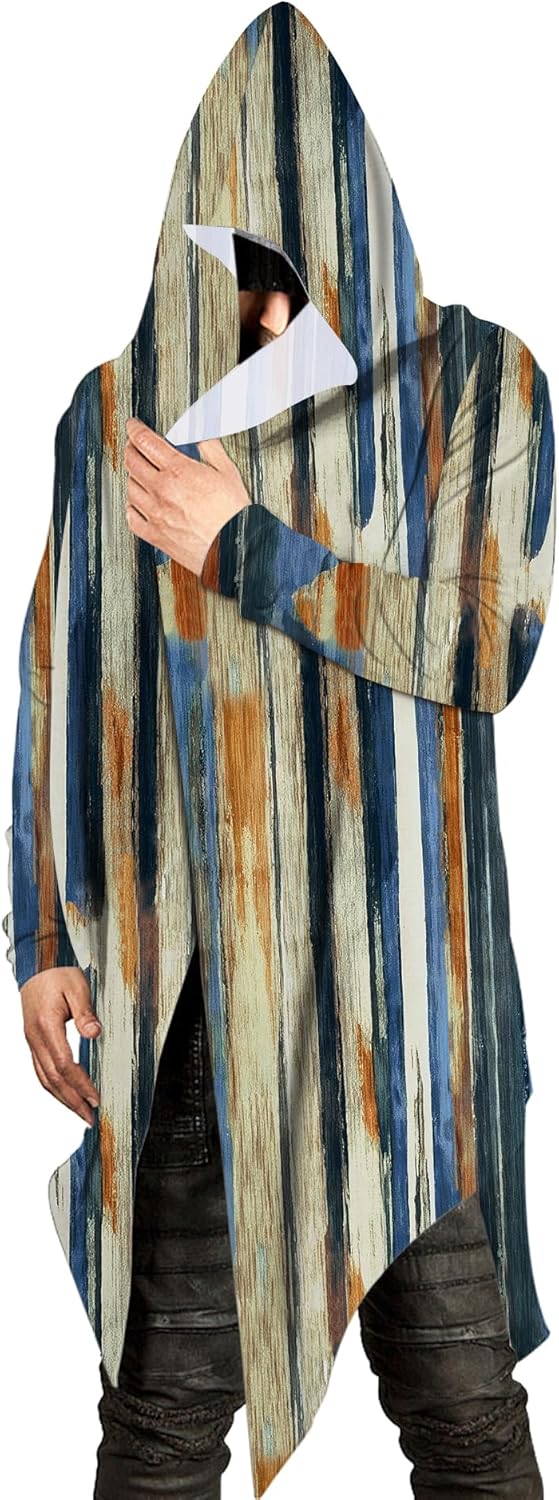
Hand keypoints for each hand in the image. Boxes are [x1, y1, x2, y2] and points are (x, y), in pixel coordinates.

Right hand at [20, 967, 101, 1126]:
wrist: (36, 967)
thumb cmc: (57, 974)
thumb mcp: (77, 986)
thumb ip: (85, 1012)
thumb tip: (94, 1033)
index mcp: (46, 1026)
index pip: (64, 1065)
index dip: (80, 1084)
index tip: (95, 1098)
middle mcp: (35, 1038)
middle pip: (53, 1079)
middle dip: (72, 1101)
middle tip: (90, 1117)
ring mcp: (32, 1042)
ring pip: (44, 1078)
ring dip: (62, 1098)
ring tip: (80, 1112)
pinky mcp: (33, 1042)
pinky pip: (40, 1071)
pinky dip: (53, 1087)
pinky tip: (65, 1095)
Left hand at [123, 417, 249, 575]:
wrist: (234, 546)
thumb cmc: (233, 514)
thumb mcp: (226, 471)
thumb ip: (209, 447)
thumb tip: (200, 433)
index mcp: (178, 471)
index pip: (144, 441)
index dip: (135, 429)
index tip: (133, 426)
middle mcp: (162, 491)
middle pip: (132, 462)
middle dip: (130, 448)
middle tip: (134, 446)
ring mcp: (155, 514)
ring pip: (130, 488)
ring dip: (132, 476)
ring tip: (138, 473)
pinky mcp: (155, 535)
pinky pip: (132, 517)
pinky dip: (131, 507)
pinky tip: (137, 503)